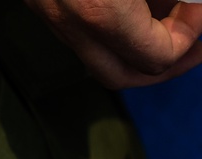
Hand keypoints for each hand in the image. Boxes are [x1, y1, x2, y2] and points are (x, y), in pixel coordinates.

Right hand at [24, 0, 201, 87]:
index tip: (198, 8)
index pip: (156, 56)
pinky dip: (115, 31)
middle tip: (196, 48)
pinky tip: (136, 8)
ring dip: (138, 50)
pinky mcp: (46, 5)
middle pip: (122, 77)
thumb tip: (192, 4)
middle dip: (165, 67)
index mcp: (101, 12)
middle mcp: (73, 25)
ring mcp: (54, 17)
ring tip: (170, 25)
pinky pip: (84, 34)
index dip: (190, 35)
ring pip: (100, 58)